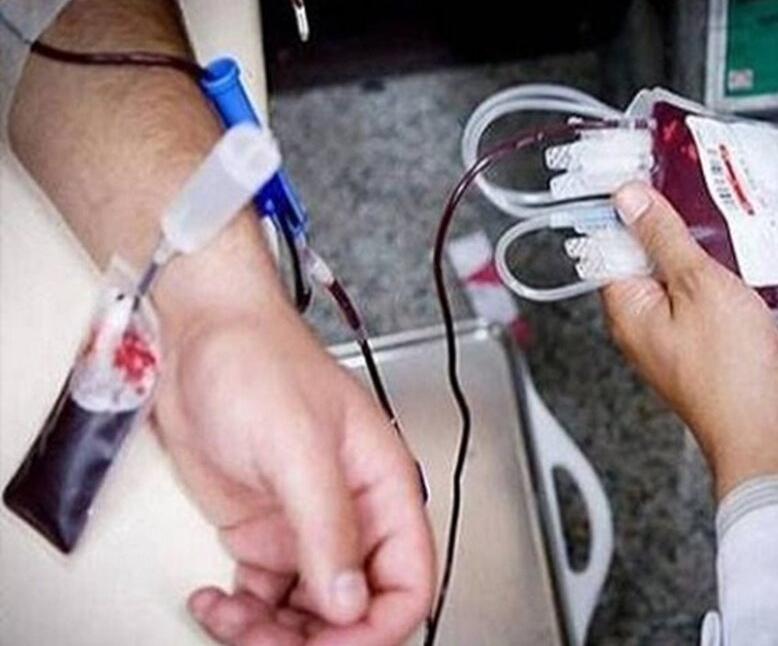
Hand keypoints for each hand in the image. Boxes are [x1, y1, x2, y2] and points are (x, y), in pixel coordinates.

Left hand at [151, 229, 433, 645]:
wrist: (197, 335)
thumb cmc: (259, 362)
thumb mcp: (299, 447)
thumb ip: (327, 527)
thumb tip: (348, 600)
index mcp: (383, 489)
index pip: (409, 580)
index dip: (380, 624)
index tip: (337, 640)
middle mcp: (351, 514)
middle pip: (357, 607)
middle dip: (315, 637)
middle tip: (266, 640)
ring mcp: (305, 526)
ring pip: (310, 612)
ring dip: (271, 633)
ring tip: (230, 620)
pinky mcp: (263, 530)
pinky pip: (265, 597)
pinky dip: (241, 615)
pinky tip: (215, 602)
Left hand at [600, 182, 777, 499]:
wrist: (765, 427)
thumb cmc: (729, 370)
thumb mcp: (696, 284)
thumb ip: (662, 238)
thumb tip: (628, 199)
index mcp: (626, 308)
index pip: (609, 245)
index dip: (624, 209)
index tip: (642, 177)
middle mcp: (642, 325)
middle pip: (644, 260)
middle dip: (667, 227)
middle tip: (691, 193)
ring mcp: (673, 338)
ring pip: (678, 279)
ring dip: (698, 253)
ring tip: (724, 222)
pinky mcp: (704, 347)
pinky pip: (702, 301)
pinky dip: (718, 280)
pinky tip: (742, 263)